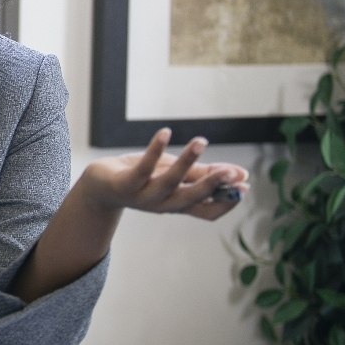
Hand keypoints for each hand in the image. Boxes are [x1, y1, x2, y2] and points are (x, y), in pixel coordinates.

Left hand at [77, 127, 248, 219]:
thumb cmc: (141, 178)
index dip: (226, 202)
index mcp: (177, 204)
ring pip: (169, 183)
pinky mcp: (125, 184)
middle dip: (212, 186)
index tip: (245, 187)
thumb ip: (202, 174)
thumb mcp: (173, 174)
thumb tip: (240, 174)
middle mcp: (162, 205)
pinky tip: (165, 133)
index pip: (207, 212)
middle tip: (233, 172)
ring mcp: (143, 196)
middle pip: (191, 199)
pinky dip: (154, 149)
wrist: (99, 186)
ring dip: (187, 163)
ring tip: (201, 142)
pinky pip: (142, 167)